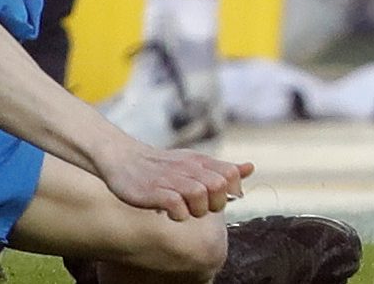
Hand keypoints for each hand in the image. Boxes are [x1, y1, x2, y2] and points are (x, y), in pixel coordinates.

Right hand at [97, 141, 251, 219]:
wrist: (123, 159)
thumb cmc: (163, 166)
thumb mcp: (194, 162)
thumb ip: (221, 168)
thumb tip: (250, 168)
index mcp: (199, 161)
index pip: (230, 174)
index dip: (230, 190)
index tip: (216, 197)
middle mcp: (187, 168)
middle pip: (218, 187)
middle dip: (215, 203)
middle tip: (199, 205)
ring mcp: (170, 180)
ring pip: (200, 197)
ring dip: (197, 210)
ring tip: (184, 208)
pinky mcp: (154, 192)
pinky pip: (177, 207)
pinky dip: (178, 214)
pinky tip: (169, 212)